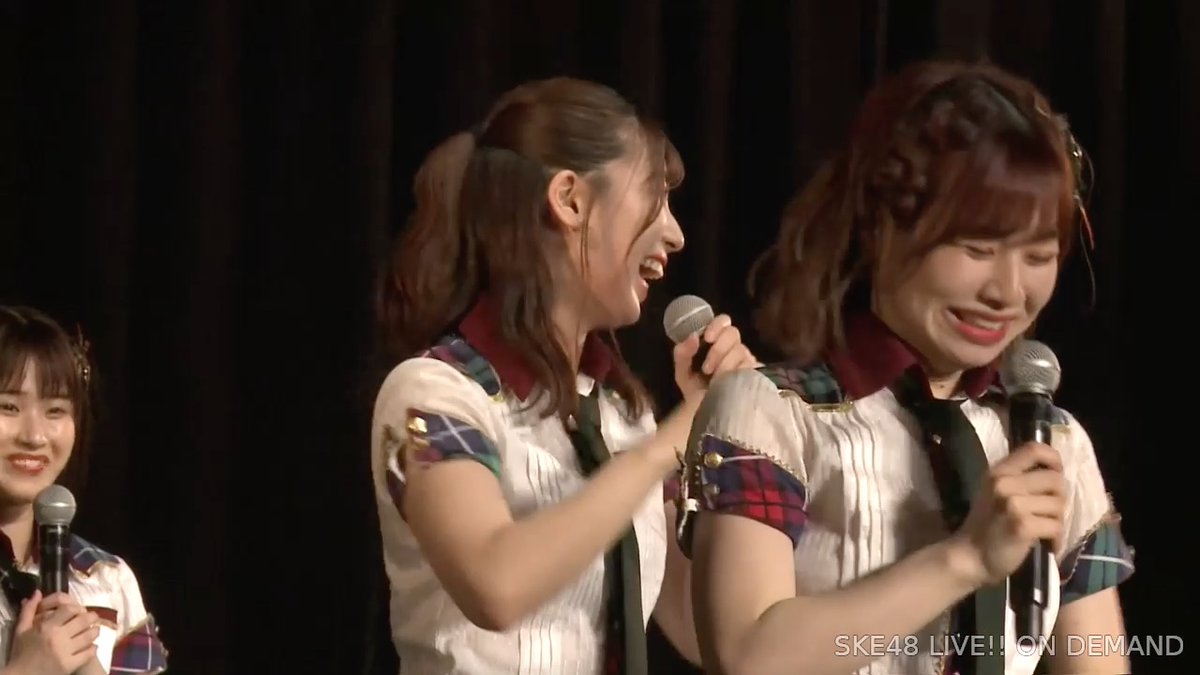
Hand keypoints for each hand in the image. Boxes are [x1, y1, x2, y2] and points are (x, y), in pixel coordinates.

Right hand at [7, 591, 99, 674]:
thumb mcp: (21, 630)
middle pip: (84, 621)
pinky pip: (88, 653)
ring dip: (94, 631)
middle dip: (91, 617)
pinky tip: (91, 646)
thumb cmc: (21, 652)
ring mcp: (65, 652)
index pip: (70, 609)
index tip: (78, 610)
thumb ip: (29, 610)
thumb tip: (38, 592)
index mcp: (46, 627)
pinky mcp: (70, 665)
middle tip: (92, 618)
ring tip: (94, 630)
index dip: (76, 607)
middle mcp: (58, 638)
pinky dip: (92, 648)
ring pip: (89, 636)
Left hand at [672, 314, 758, 403]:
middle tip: (707, 367)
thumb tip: (693, 337)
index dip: (717, 325)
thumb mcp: (683, 372)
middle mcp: (733, 347)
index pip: (723, 321)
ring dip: (725, 363)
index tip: (707, 337)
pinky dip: (738, 372)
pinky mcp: (755, 373)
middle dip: (719, 349)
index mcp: (716, 342)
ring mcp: (746, 360)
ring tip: (715, 379)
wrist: (707, 412)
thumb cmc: (695, 390)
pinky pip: (750, 365)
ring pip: (741, 350)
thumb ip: (682, 353)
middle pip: (733, 333)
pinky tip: (729, 381)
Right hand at [950, 442, 1065, 586]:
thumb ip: (1018, 478)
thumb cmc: (986, 525)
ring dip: (1057, 521)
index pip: (1034, 448)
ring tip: (1044, 530)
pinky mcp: (1023, 526)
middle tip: (1048, 513)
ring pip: (1058, 505)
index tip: (1055, 474)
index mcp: (999, 471)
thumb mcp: (995, 492)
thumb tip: (1055, 472)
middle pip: (1055, 479)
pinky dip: (1056, 538)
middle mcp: (1005, 483)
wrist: (970, 557)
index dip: (1054, 458)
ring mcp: (1014, 504)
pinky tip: (1047, 544)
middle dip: (1059, 498)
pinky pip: (1056, 525)